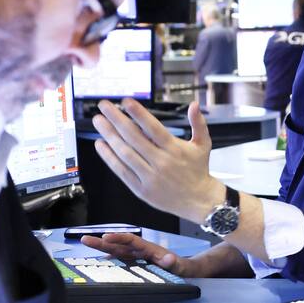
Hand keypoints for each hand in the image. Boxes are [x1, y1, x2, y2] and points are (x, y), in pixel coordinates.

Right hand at [80, 233, 201, 276]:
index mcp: (148, 248)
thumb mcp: (180, 266)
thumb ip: (174, 263)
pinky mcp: (135, 261)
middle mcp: (140, 249)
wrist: (182, 267)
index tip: (105, 237)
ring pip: (116, 250)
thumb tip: (168, 258)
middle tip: (85, 239)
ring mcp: (136, 255)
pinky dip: (109, 257)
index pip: (130, 240)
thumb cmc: (180, 266)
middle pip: (118, 243)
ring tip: (86, 243)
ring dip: (102, 247)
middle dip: (102, 241)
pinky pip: (119, 258)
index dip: (117, 238)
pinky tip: (99, 258)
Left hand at [91, 99, 224, 223]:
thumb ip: (198, 123)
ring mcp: (150, 176)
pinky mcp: (142, 189)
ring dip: (110, 136)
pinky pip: (122, 171)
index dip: (138, 114)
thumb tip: (194, 105)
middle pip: (134, 137)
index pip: (153, 128)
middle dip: (116, 119)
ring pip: (125, 153)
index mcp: (175, 149)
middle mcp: (161, 162)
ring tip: (99, 122)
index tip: (126, 102)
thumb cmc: (198, 170)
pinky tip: (101, 145)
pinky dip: (110, 158)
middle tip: (104, 106)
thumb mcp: (203, 144)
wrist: (199, 201)